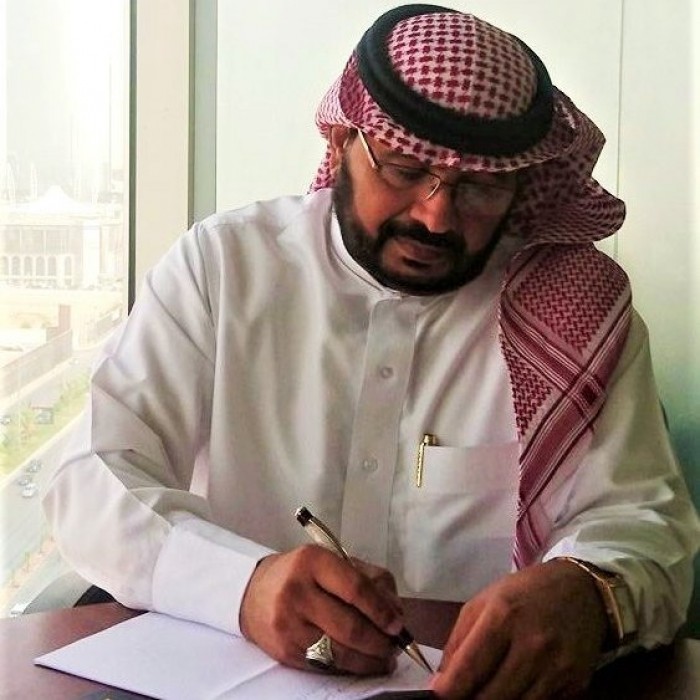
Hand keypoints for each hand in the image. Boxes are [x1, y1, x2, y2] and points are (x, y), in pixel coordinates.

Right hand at [239, 545, 404, 674]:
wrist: (254, 592)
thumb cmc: (302, 575)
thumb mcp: (332, 562)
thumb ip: (368, 578)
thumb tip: (395, 612)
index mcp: (312, 561)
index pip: (355, 589)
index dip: (381, 610)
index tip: (397, 623)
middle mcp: (297, 592)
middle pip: (350, 626)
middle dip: (380, 641)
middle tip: (395, 645)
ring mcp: (288, 624)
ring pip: (339, 652)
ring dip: (369, 660)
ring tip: (384, 658)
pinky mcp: (285, 651)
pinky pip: (325, 664)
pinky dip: (349, 667)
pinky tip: (361, 663)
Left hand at [430, 560, 607, 698]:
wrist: (583, 590)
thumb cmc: (526, 592)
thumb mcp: (485, 601)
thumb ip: (460, 639)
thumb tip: (442, 681)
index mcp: (503, 617)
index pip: (470, 667)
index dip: (450, 690)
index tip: (438, 696)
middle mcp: (532, 645)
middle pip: (492, 696)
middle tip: (461, 698)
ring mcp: (557, 668)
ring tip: (484, 694)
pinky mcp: (575, 685)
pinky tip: (513, 692)